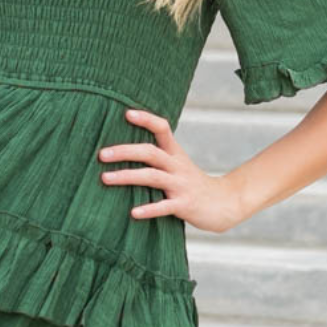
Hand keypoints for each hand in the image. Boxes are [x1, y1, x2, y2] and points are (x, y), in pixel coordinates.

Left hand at [97, 109, 245, 233]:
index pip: (162, 128)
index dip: (146, 119)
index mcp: (175, 154)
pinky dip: (149, 209)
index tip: (126, 114)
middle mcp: (178, 166)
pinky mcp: (185, 205)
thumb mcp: (178, 165)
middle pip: (150, 152)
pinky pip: (165, 206)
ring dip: (127, 176)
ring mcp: (181, 185)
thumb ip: (158, 158)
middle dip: (124, 151)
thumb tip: (124, 151)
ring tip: (105, 178)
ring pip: (152, 177)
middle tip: (101, 154)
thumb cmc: (193, 185)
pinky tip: (133, 212)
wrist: (226, 203)